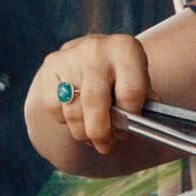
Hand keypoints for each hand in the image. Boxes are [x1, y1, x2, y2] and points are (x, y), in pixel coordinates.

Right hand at [33, 34, 150, 154]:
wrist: (94, 53)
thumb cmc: (121, 73)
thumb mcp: (139, 79)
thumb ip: (144, 101)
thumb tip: (142, 123)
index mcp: (125, 49)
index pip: (130, 91)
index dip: (130, 116)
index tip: (127, 129)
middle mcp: (96, 49)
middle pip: (95, 101)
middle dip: (99, 131)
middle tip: (104, 146)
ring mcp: (71, 57)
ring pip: (73, 108)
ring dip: (82, 131)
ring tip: (91, 136)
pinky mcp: (51, 66)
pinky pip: (54, 106)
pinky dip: (64, 119)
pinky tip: (76, 116)